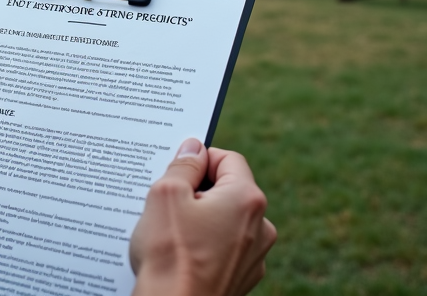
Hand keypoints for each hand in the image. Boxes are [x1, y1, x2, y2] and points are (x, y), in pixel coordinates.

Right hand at [130, 139, 275, 295]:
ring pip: (225, 220)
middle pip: (228, 190)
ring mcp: (254, 256)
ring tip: (172, 233)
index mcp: (247, 199)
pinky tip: (182, 255)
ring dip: (202, 219)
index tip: (177, 171)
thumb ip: (183, 164)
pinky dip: (206, 245)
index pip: (228, 158)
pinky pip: (225, 248)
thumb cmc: (170, 256)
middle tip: (169, 204)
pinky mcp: (242, 278)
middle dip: (199, 191)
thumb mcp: (166, 194)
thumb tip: (194, 147)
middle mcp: (260, 227)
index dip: (200, 159)